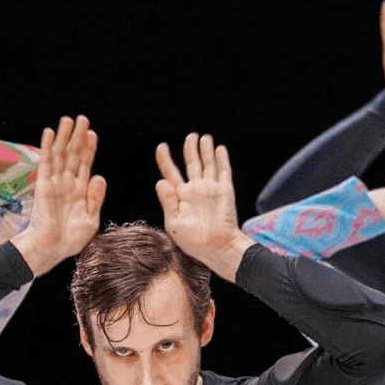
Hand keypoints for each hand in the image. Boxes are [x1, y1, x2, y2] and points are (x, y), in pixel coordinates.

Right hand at [14, 116, 101, 272]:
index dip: (89, 148)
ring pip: (60, 154)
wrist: (52, 249)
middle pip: (73, 154)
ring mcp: (55, 183)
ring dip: (64, 137)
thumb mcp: (91, 219)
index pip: (85, 164)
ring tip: (68, 120)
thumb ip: (96, 198)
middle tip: (83, 119)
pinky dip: (48, 147)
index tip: (93, 133)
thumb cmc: (71, 239)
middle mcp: (67, 183)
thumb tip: (100, 176)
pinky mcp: (43, 186)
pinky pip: (46, 163)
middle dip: (78, 137)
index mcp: (80, 191)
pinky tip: (50, 133)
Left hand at [157, 134, 247, 276]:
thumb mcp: (174, 223)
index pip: (170, 173)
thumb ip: (167, 202)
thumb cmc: (194, 241)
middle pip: (191, 164)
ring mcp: (210, 189)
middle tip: (190, 136)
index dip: (165, 159)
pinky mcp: (224, 191)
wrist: (217, 248)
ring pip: (207, 164)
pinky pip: (223, 171)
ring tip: (204, 137)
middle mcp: (195, 190)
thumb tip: (160, 181)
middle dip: (190, 149)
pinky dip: (221, 159)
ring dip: (205, 150)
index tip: (162, 147)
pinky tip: (219, 148)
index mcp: (180, 197)